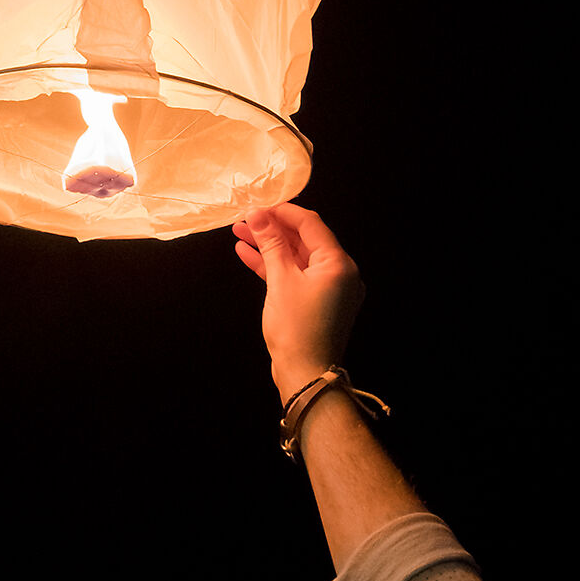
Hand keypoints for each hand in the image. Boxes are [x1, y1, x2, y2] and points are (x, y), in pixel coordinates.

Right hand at [232, 204, 365, 401]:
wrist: (305, 374)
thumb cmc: (296, 328)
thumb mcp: (280, 279)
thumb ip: (271, 243)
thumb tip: (258, 214)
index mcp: (338, 263)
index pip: (310, 224)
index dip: (282, 211)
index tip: (257, 206)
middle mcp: (339, 273)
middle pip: (304, 240)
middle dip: (272, 228)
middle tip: (244, 219)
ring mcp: (329, 289)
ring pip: (297, 258)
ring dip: (269, 245)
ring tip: (240, 233)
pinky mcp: (317, 302)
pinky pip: (296, 276)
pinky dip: (274, 266)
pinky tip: (247, 254)